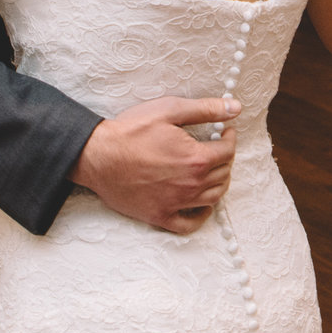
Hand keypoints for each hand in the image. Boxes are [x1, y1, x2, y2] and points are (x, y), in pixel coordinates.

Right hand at [72, 95, 240, 233]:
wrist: (97, 156)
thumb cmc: (130, 131)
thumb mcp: (169, 110)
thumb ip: (205, 109)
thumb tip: (235, 108)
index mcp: (196, 158)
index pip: (228, 151)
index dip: (230, 138)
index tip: (225, 131)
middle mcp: (191, 184)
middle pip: (224, 174)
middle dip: (225, 159)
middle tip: (216, 148)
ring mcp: (176, 203)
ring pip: (213, 198)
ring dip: (218, 183)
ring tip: (211, 170)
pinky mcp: (160, 216)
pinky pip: (189, 224)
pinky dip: (201, 216)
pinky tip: (202, 205)